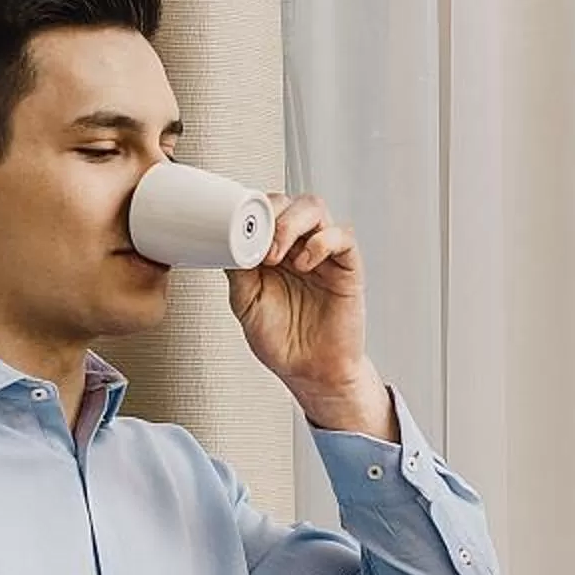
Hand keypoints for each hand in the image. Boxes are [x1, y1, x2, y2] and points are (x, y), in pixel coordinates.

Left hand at [228, 191, 381, 423]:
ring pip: (315, 209)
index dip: (252, 210)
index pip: (266, 210)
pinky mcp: (348, 267)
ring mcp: (324, 254)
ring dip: (291, 224)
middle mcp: (299, 246)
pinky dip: (322, 241)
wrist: (310, 372)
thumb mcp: (245, 302)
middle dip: (270, 214)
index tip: (237, 227)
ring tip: (277, 254)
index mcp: (273, 251)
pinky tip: (306, 262)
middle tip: (257, 243)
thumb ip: (237, 268)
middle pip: (290, 201)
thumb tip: (227, 238)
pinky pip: (343, 237)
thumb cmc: (281, 340)